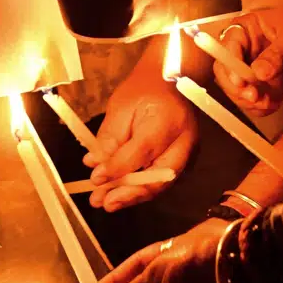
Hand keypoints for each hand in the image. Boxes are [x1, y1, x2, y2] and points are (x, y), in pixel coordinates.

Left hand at [85, 66, 196, 211]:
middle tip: (103, 203)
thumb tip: (95, 165)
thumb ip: (110, 137)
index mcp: (167, 122)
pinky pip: (161, 179)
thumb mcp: (121, 106)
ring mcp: (187, 153)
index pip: (141, 153)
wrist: (172, 79)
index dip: (117, 169)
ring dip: (133, 196)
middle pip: (157, 178)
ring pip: (160, 184)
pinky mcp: (184, 160)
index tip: (95, 179)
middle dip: (128, 194)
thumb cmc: (144, 89)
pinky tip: (121, 193)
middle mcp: (183, 143)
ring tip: (107, 203)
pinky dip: (141, 189)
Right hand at [210, 0, 282, 115]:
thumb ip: (279, 52)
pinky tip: (273, 105)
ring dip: (248, 101)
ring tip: (266, 102)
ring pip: (239, 89)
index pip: (227, 45)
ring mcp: (260, 68)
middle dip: (236, 87)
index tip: (241, 80)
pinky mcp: (273, 84)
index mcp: (249, 28)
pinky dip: (261, 107)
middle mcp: (250, 49)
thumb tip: (259, 72)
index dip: (229, 64)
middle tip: (253, 95)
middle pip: (226, 71)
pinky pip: (258, 100)